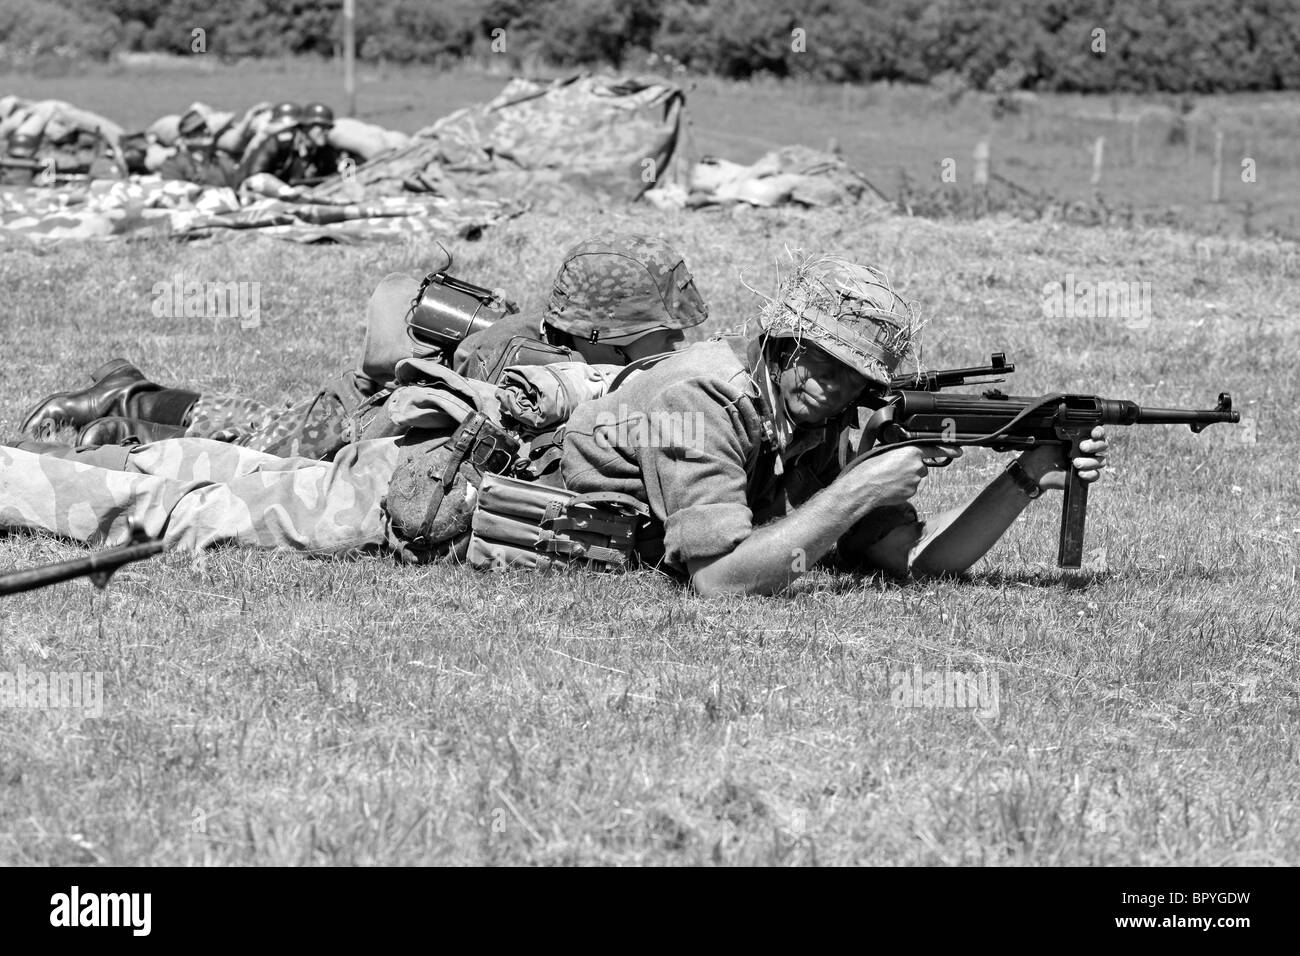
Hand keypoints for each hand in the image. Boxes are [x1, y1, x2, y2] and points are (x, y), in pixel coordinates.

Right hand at [842, 443, 962, 506]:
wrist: (864, 486)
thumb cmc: (870, 468)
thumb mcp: (886, 452)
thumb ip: (901, 452)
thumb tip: (905, 457)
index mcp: (911, 451)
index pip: (934, 449)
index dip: (948, 450)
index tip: (958, 452)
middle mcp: (917, 466)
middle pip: (921, 466)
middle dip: (911, 468)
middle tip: (894, 470)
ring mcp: (915, 481)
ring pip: (915, 478)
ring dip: (905, 479)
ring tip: (889, 479)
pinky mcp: (912, 492)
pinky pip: (910, 488)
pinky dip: (902, 488)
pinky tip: (891, 487)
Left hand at [1017, 426, 1108, 491]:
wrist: (1035, 468)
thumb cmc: (1044, 451)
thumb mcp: (1053, 437)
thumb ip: (1066, 431)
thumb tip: (1074, 425)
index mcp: (1081, 437)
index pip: (1098, 433)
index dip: (1099, 432)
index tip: (1093, 433)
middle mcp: (1087, 450)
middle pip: (1103, 446)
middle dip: (1094, 446)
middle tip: (1082, 447)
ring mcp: (1087, 463)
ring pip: (1101, 461)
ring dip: (1090, 461)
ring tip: (1076, 462)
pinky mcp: (1085, 476)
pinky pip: (1095, 475)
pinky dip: (1090, 474)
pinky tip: (1080, 473)